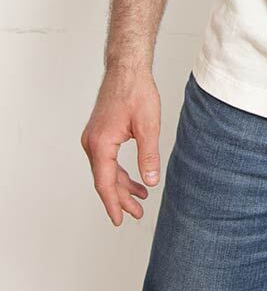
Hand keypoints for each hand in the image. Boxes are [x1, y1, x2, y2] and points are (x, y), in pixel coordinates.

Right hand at [80, 68, 161, 226]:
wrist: (127, 69)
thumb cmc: (136, 92)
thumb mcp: (148, 126)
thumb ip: (148, 156)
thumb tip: (151, 182)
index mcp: (101, 144)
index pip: (104, 183)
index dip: (113, 203)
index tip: (119, 220)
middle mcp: (92, 143)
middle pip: (104, 180)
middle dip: (121, 198)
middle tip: (138, 213)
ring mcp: (94, 138)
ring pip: (106, 171)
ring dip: (121, 185)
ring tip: (140, 198)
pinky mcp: (100, 134)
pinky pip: (107, 160)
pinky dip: (119, 171)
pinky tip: (134, 178)